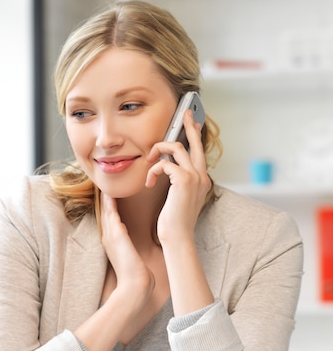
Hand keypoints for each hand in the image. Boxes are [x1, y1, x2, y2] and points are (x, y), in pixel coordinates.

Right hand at [100, 192, 153, 309]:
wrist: (134, 286)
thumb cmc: (137, 276)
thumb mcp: (133, 260)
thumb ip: (132, 252)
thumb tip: (137, 252)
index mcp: (112, 243)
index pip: (109, 221)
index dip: (108, 207)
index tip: (110, 195)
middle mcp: (108, 238)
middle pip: (104, 213)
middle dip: (103, 199)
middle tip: (102, 184)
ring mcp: (110, 236)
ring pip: (105, 211)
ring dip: (104, 198)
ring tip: (104, 184)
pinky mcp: (116, 235)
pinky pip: (111, 214)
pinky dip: (109, 203)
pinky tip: (109, 192)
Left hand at [145, 110, 210, 244]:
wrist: (177, 237)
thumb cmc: (174, 221)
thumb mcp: (178, 198)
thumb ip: (178, 182)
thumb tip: (168, 167)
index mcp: (201, 180)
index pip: (199, 152)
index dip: (195, 136)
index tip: (193, 123)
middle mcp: (201, 176)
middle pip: (195, 142)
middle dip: (188, 125)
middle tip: (184, 113)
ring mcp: (195, 177)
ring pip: (177, 148)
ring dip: (159, 150)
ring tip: (149, 160)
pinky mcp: (184, 180)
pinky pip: (165, 164)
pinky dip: (153, 171)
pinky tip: (148, 182)